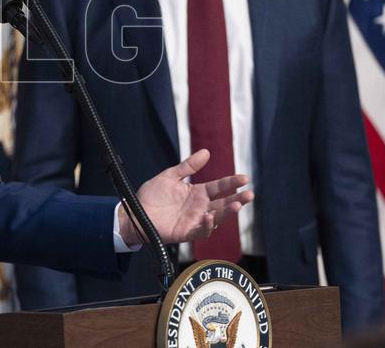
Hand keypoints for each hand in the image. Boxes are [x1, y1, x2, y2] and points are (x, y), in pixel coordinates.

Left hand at [118, 149, 252, 245]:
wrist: (134, 212)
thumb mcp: (169, 176)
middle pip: (223, 203)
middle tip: (249, 194)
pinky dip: (207, 225)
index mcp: (197, 193)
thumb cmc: (151, 195)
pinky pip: (201, 231)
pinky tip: (209, 216)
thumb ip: (187, 166)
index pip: (219, 187)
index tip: (245, 178)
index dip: (231, 182)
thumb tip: (206, 152)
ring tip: (237, 205)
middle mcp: (199, 207)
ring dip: (228, 212)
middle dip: (237, 199)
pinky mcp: (186, 233)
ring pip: (217, 218)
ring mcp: (194, 220)